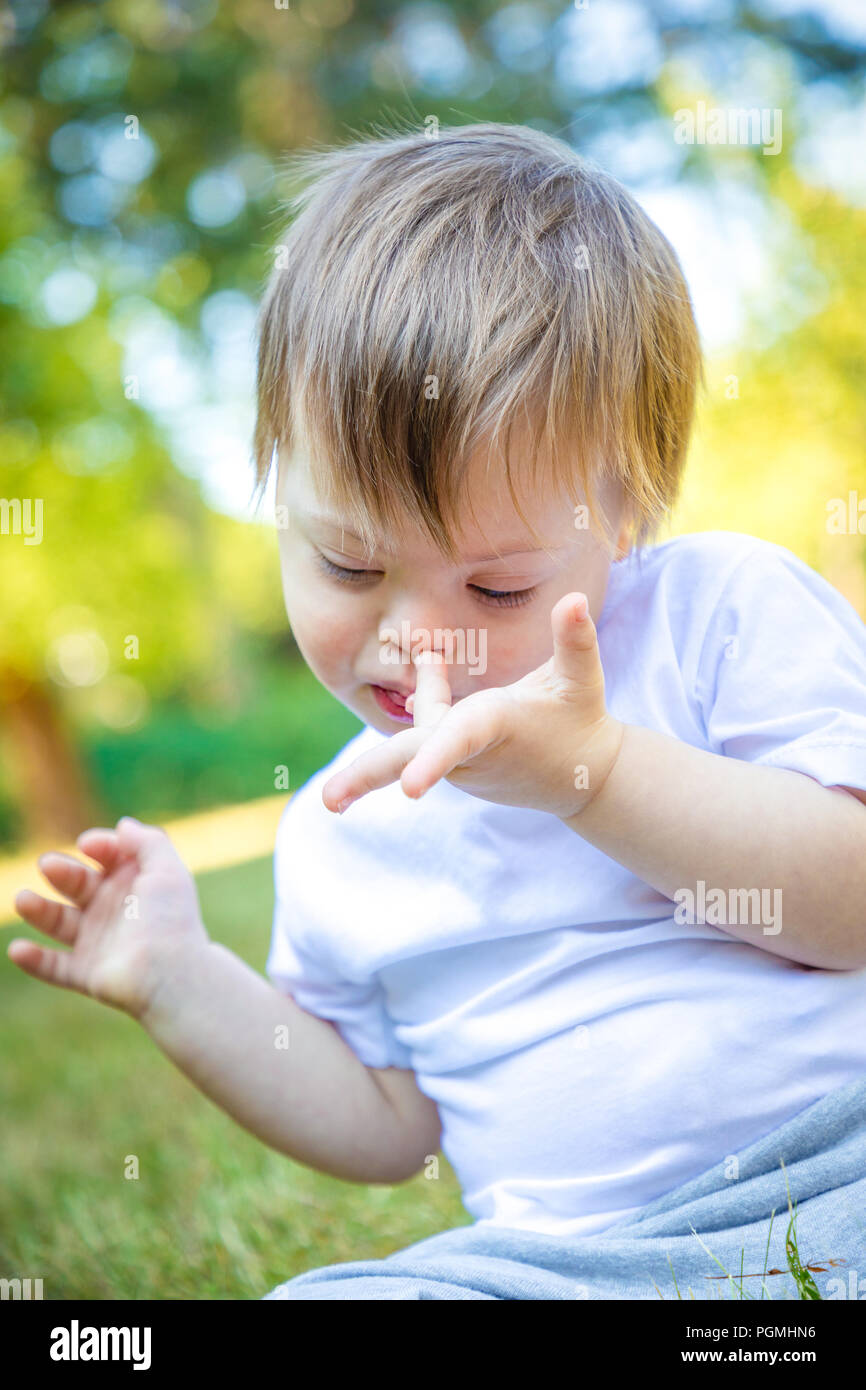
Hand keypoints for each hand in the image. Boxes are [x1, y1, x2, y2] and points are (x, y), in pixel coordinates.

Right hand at [8, 816, 209, 1020]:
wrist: (171, 974)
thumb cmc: (170, 919)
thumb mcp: (167, 871)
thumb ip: (148, 842)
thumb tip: (123, 825)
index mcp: (135, 884)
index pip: (108, 857)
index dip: (99, 846)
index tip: (87, 844)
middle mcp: (114, 911)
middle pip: (78, 884)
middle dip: (62, 871)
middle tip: (48, 865)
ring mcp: (98, 942)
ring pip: (60, 922)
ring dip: (38, 910)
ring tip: (22, 900)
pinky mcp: (87, 973)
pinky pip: (54, 967)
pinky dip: (34, 961)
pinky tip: (18, 949)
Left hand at [322, 592, 625, 820]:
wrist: (584, 779)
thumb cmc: (580, 719)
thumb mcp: (583, 678)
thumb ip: (577, 640)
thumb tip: (576, 599)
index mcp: (496, 728)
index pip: (458, 742)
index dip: (432, 761)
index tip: (408, 789)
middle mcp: (469, 752)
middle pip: (409, 760)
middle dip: (366, 777)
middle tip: (327, 801)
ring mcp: (458, 765)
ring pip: (416, 729)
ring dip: (421, 691)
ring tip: (428, 655)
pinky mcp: (455, 766)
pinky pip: (427, 731)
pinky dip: (427, 697)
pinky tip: (432, 658)